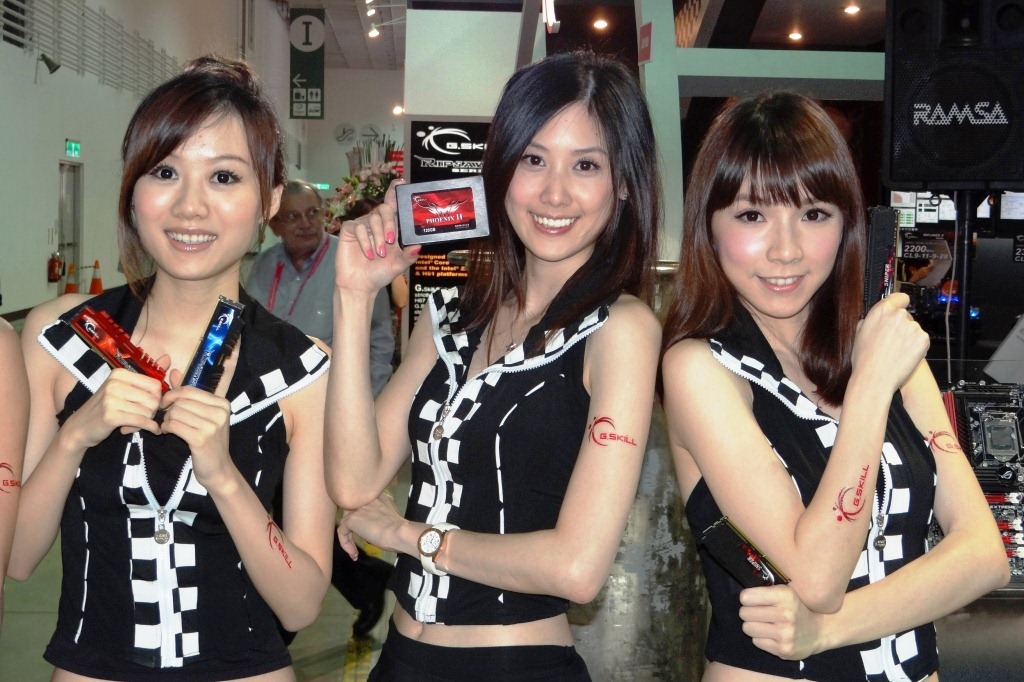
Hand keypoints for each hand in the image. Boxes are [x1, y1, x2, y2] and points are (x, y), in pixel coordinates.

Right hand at [62, 366, 164, 450]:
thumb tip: (168, 358)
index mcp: (119, 374)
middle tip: (143, 416)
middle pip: (153, 399)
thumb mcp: (124, 388)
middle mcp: (114, 383)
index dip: (157, 398)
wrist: (80, 427)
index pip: (155, 385)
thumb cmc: (106, 407)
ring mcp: (111, 399)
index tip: (148, 405)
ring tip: (137, 422)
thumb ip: (147, 376)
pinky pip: (141, 421)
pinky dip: (150, 428)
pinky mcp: (110, 416)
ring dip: (148, 420)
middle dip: (153, 411)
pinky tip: (151, 430)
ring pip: (148, 411)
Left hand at [158, 367, 233, 491]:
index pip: (189, 390)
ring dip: (167, 420)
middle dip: (169, 409)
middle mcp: (219, 412)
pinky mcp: (200, 439)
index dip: (172, 395)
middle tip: (168, 419)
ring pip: (176, 412)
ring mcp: (212, 426)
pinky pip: (174, 425)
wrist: (217, 468)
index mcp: (222, 403)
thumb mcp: (203, 415)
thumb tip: (173, 372)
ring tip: (170, 427)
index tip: (166, 404)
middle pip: (181, 401)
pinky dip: (167, 428)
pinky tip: (169, 432)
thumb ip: (188, 394)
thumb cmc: (209, 441)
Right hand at [334, 180, 420, 293]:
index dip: (395, 192)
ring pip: (372, 219)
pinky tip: (368, 253)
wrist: (361, 284)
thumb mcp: (399, 265)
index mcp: (390, 228)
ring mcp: (362, 225)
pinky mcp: (349, 230)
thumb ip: (409, 255)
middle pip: (385, 209)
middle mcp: (377, 223)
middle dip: (390, 224)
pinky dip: (365, 241)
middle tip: (390, 241)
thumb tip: (418, 246)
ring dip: (377, 237)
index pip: (394, 206)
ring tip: (378, 254)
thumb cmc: (379, 273)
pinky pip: (358, 227)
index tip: (400, 182)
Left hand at [336, 491, 405, 559]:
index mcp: (377, 495)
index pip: (362, 504)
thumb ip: (380, 515)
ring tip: (355, 552)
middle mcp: (365, 499)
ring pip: (345, 522)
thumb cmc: (401, 529)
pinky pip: (341, 532)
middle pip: (351, 510)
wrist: (400, 533)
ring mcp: (358, 508)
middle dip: (352, 526)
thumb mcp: (391, 515)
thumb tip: (372, 527)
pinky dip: (345, 544)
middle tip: (356, 541)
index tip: (367, 532)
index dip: (361, 518)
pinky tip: (354, 553)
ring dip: (348, 538)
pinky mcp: (351, 519)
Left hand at [739, 584, 823, 659]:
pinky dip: (760, 638)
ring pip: (747, 628)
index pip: (746, 597)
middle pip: (744, 613)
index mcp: (785, 595)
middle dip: (748, 612)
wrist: (819, 631)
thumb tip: (742, 595)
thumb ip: (765, 591)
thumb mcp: (786, 592)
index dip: (747, 598)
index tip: (752, 600)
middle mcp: (785, 614)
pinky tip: (772, 635)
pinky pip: (756, 642)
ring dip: (753, 626)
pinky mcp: (783, 650)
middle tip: (759, 613)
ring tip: (764, 624)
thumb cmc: (796, 608)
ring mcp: (784, 634)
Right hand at [851, 293, 929, 393]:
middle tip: (892, 340)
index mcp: (881, 310)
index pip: (899, 297)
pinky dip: (916, 347)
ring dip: (908, 337)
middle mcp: (898, 315)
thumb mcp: (859, 333)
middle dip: (901, 325)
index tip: (899, 309)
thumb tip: (877, 318)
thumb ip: (870, 320)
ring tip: (896, 351)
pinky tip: (904, 356)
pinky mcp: (923, 339)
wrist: (874, 379)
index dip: (899, 304)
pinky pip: (921, 339)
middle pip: (905, 315)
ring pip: (913, 329)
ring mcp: (913, 327)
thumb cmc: (864, 359)